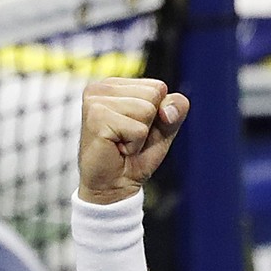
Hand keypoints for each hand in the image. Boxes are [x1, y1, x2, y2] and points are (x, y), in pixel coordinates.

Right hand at [77, 78, 188, 203]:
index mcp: (115, 85)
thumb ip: (175, 110)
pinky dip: (134, 145)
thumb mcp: (164, 129)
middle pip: (153, 95)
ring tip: (123, 143)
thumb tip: (167, 110)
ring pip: (147, 110)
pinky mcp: (96, 117)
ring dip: (140, 135)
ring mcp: (95, 101)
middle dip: (150, 123)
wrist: (114, 185)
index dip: (159, 113)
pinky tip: (117, 148)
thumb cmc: (136, 156)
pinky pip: (138, 129)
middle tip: (129, 138)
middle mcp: (101, 87)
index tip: (138, 128)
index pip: (158, 87)